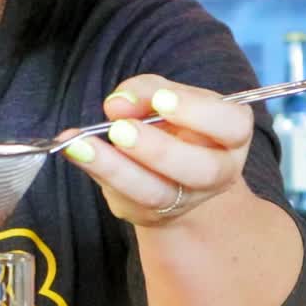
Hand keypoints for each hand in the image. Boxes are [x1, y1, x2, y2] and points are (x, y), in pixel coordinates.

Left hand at [58, 75, 254, 226]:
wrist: (166, 166)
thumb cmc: (171, 121)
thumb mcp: (163, 94)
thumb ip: (145, 91)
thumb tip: (118, 105)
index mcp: (231, 135)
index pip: (231, 125)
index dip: (198, 113)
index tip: (161, 99)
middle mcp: (217, 173)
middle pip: (199, 170)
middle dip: (157, 149)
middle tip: (120, 129)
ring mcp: (184, 200)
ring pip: (155, 193)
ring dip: (115, 168)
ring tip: (82, 144)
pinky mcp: (149, 214)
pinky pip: (124, 198)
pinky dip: (96, 172)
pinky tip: (74, 152)